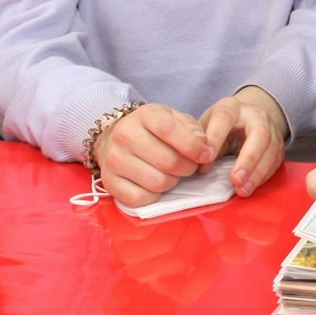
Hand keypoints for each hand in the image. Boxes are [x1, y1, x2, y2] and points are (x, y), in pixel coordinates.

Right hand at [92, 103, 211, 208]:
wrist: (113, 140)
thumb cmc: (152, 131)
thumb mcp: (174, 119)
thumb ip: (193, 129)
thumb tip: (204, 146)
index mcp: (144, 115)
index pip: (169, 130)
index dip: (192, 146)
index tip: (206, 156)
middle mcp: (124, 135)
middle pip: (168, 162)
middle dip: (187, 168)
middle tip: (189, 167)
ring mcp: (114, 160)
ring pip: (158, 182)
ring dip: (173, 182)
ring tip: (172, 174)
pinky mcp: (109, 182)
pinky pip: (141, 198)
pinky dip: (154, 196)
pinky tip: (155, 185)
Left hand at [198, 86, 288, 196]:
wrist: (247, 118)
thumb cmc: (220, 126)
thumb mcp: (206, 126)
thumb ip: (201, 143)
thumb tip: (199, 166)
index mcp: (231, 108)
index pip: (224, 119)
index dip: (215, 139)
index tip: (205, 160)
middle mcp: (256, 115)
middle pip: (259, 133)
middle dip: (248, 158)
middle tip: (235, 180)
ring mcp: (271, 129)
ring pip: (271, 149)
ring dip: (257, 173)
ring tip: (242, 190)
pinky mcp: (279, 145)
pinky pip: (276, 162)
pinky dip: (263, 176)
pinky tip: (251, 187)